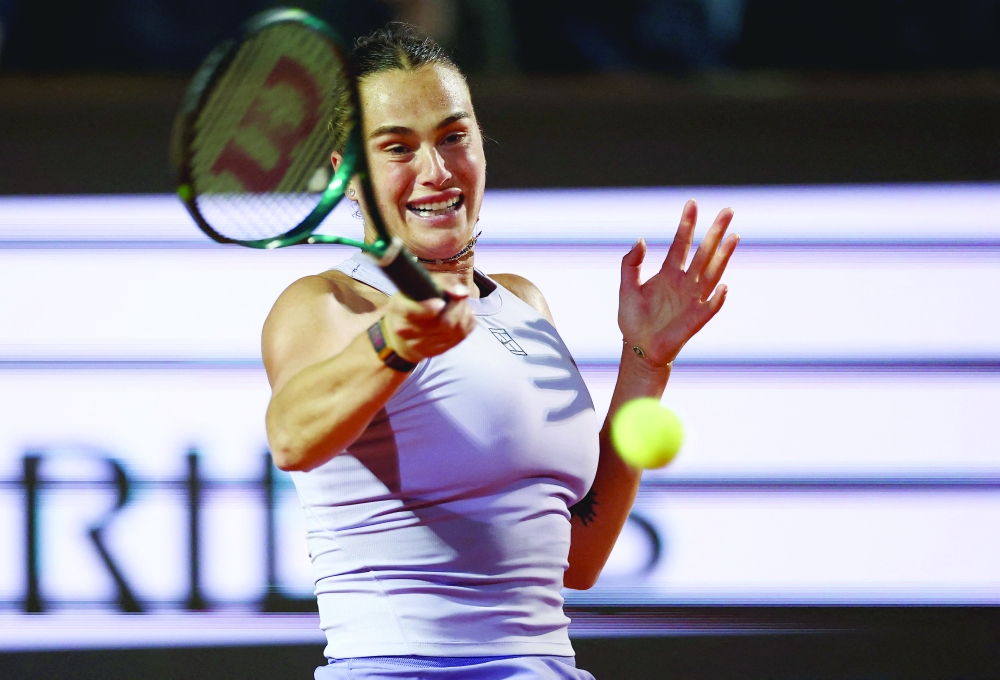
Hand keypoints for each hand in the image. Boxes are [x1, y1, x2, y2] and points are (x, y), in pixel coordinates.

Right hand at [380, 285, 476, 362]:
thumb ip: (444, 282)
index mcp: (399, 309)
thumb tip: (462, 294)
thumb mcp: (423, 284)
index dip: (428, 308)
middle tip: (457, 297)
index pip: (412, 312)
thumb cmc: (415, 300)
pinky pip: (460, 337)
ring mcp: (419, 345)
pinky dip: (466, 324)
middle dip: (457, 307)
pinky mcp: (433, 352)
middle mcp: (406, 330)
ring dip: (463, 315)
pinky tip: (459, 317)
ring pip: (455, 331)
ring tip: (458, 306)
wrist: (401, 333)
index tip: (440, 303)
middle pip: (443, 322)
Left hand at [618, 200, 738, 366]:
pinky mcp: (695, 319)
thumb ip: (630, 263)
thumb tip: (641, 240)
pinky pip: (709, 307)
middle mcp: (685, 282)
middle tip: (728, 210)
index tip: (692, 203)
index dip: (686, 224)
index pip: (681, 243)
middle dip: (715, 232)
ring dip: (723, 256)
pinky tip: (724, 287)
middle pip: (704, 252)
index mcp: (669, 273)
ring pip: (712, 273)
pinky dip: (717, 299)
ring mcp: (692, 299)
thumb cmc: (633, 319)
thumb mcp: (626, 287)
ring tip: (734, 236)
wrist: (637, 348)